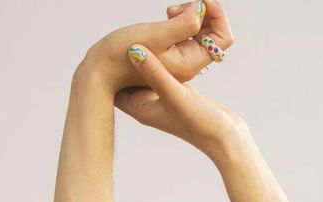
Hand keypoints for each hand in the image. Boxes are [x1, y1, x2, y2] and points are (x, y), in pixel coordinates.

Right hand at [81, 0, 233, 95]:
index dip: (217, 14)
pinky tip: (165, 18)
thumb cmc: (121, 56)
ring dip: (189, 15)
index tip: (200, 1)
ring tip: (168, 13)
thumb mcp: (154, 37)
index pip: (222, 38)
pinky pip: (185, 35)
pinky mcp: (169, 56)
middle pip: (213, 33)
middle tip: (176, 9)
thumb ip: (183, 25)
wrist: (100, 74)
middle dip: (201, 13)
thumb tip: (202, 10)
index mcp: (189, 63)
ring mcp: (179, 61)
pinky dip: (180, 21)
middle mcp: (188, 65)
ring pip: (199, 32)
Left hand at [113, 36, 247, 161]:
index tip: (108, 46)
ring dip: (145, 52)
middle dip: (125, 56)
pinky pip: (162, 69)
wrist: (226, 139)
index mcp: (140, 108)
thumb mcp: (176, 95)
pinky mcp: (177, 93)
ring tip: (142, 32)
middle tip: (122, 33)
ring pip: (146, 70)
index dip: (108, 67)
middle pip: (127, 76)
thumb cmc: (201, 124)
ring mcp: (162, 99)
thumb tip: (134, 50)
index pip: (113, 86)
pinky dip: (162, 56)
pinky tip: (165, 42)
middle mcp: (148, 104)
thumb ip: (156, 73)